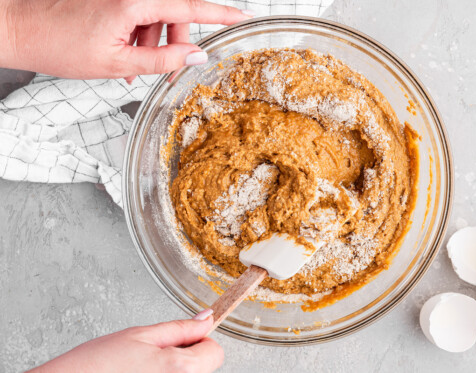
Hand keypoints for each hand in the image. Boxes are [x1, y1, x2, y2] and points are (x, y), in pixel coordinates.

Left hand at [0, 0, 253, 80]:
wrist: (18, 28)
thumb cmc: (58, 45)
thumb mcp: (117, 62)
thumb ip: (161, 59)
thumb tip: (195, 56)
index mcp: (134, 1)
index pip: (189, 6)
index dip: (220, 13)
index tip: (243, 17)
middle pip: (174, 12)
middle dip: (176, 40)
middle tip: (167, 70)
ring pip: (155, 15)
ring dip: (153, 41)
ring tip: (132, 68)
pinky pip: (137, 12)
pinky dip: (137, 34)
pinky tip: (123, 56)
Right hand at [30, 315, 223, 372]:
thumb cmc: (97, 364)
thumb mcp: (141, 335)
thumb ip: (179, 328)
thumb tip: (206, 319)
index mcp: (181, 369)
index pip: (215, 352)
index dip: (198, 341)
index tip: (179, 340)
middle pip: (202, 367)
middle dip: (185, 356)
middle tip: (152, 356)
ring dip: (171, 370)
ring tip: (141, 368)